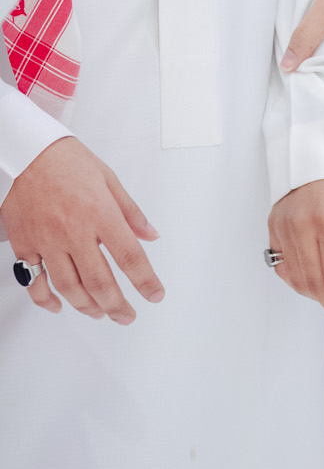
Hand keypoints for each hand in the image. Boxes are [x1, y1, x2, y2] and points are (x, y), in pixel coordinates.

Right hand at [0, 136, 161, 322]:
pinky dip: (47, 300)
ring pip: (69, 287)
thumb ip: (131, 212)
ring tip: (101, 313)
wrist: (29, 153)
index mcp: (99, 213)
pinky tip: (59, 306)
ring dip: (88, 307)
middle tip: (127, 315)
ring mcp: (47, 241)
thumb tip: (150, 234)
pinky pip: (35, 281)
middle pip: (100, 282)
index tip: (154, 294)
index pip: (129, 257)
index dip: (145, 281)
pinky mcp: (24, 244)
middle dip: (117, 306)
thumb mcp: (109, 179)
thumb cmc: (67, 161)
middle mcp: (73, 231)